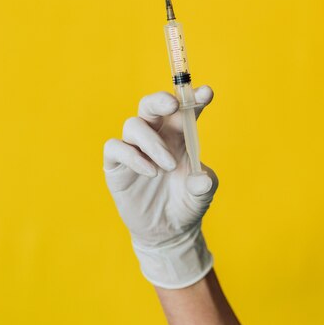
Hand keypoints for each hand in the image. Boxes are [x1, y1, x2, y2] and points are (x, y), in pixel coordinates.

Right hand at [103, 85, 218, 288]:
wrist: (168, 231)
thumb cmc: (187, 204)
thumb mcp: (202, 195)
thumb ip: (204, 184)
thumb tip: (201, 179)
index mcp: (179, 135)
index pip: (184, 109)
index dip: (194, 98)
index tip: (207, 93)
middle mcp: (155, 136)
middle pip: (151, 105)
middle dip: (161, 99)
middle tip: (173, 104)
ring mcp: (134, 148)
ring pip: (133, 124)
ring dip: (152, 141)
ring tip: (167, 165)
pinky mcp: (117, 165)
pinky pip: (116, 147)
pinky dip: (133, 156)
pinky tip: (150, 171)